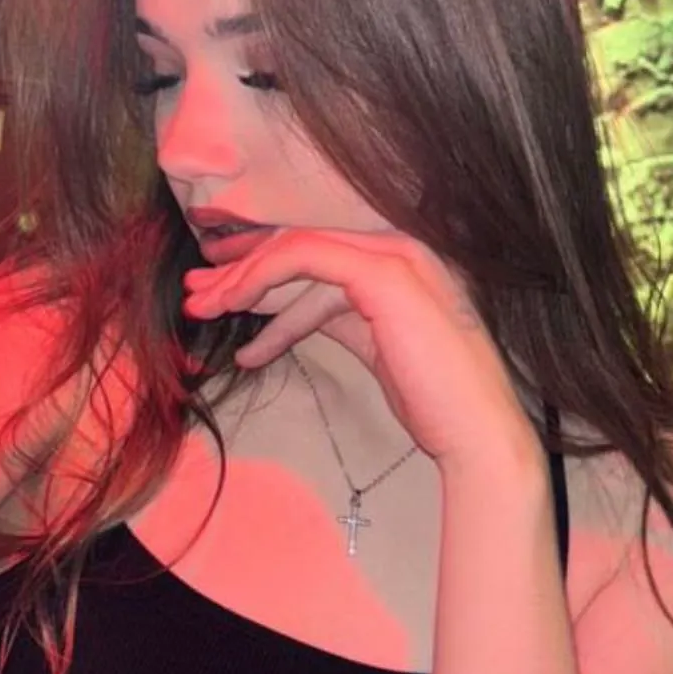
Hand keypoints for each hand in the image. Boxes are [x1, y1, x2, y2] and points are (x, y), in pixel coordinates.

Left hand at [183, 228, 536, 467]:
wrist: (476, 430)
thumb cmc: (434, 400)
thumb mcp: (375, 346)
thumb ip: (336, 319)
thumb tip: (283, 315)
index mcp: (401, 259)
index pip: (318, 246)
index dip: (262, 260)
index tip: (220, 282)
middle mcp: (399, 246)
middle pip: (301, 243)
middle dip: (241, 268)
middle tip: (196, 294)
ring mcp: (394, 255)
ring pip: (295, 250)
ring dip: (242, 282)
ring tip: (204, 313)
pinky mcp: (383, 274)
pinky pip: (305, 261)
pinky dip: (264, 284)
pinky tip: (241, 321)